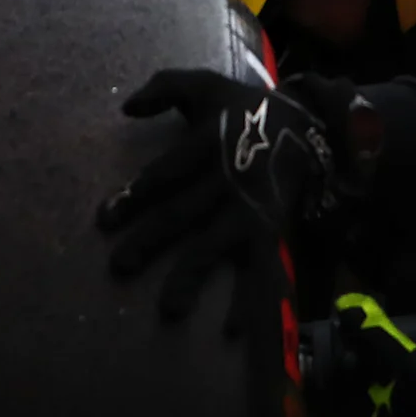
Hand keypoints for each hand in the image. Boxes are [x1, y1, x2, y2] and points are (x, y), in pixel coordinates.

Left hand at [97, 68, 343, 325]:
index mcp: (208, 145)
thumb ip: (164, 88)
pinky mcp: (270, 231)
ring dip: (192, 278)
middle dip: (151, 241)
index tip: (104, 220)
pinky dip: (249, 301)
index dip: (135, 196)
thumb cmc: (242, 108)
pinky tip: (233, 331)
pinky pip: (260, 269)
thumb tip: (125, 106)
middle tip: (119, 266)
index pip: (165, 173)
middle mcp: (227, 180)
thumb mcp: (204, 85)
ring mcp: (249, 210)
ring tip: (169, 309)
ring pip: (216, 246)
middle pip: (183, 214)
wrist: (310, 124)